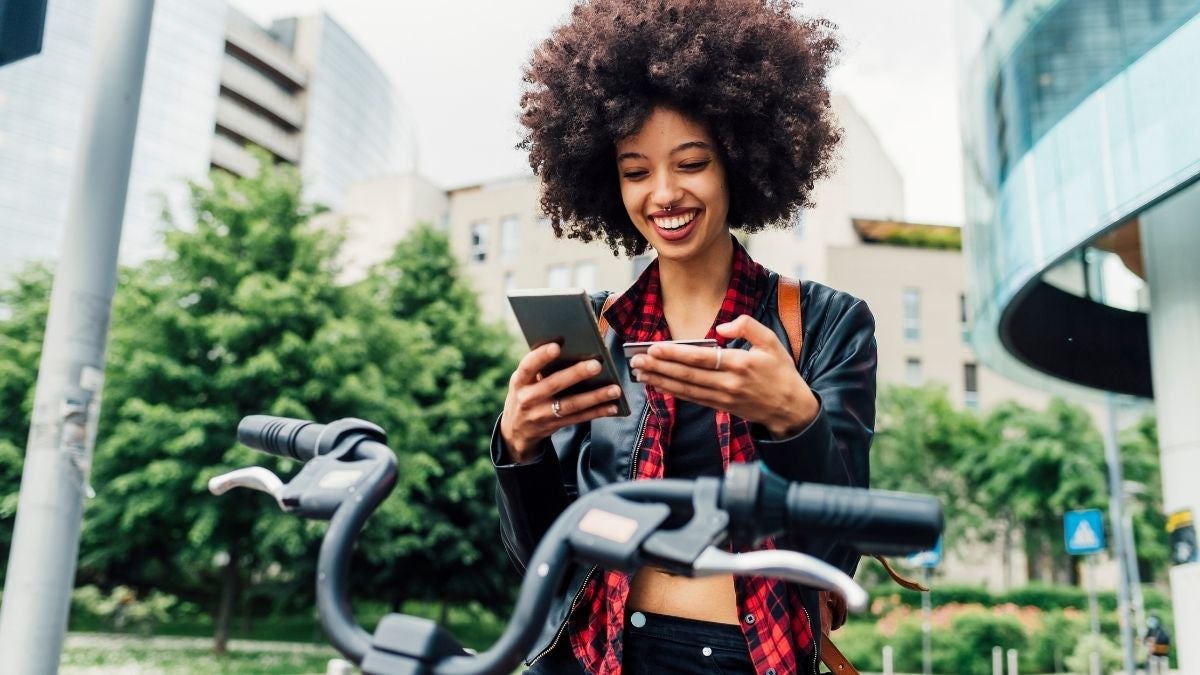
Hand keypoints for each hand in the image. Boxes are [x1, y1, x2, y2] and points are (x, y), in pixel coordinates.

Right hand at [500, 342, 622, 462]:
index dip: (541, 356)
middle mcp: (527, 399)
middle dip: (576, 374)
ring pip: (571, 405)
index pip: (528, 367)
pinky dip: (597, 412)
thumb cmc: (526, 394)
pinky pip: (579, 418)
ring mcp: (541, 415)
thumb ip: (539, 368)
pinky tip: (612, 406)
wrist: (516, 431)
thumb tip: (572, 349)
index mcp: (519, 381)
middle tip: (597, 364)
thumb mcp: (523, 381)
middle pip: (554, 385)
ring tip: (615, 389)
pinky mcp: (554, 426)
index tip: (557, 346)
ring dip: (595, 397)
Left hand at [629, 315, 818, 437]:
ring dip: (660, 380)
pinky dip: (673, 392)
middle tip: (636, 360)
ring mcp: (723, 398)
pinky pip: (692, 399)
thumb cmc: (781, 371)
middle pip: (687, 375)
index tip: (654, 348)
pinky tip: (658, 385)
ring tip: (640, 372)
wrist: (791, 408)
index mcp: (740, 363)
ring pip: (686, 389)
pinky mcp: (721, 407)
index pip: (701, 358)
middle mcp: (729, 383)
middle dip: (659, 367)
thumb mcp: (772, 341)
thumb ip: (748, 326)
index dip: (675, 354)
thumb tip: (720, 327)